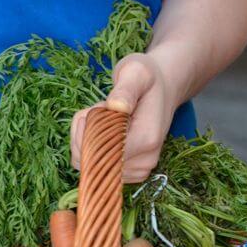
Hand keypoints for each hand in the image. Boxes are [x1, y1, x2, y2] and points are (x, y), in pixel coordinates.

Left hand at [71, 53, 175, 182]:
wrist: (163, 90)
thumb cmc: (146, 79)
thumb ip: (125, 89)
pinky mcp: (128, 174)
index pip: (103, 151)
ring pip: (88, 164)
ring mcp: (137, 171)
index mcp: (147, 139)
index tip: (96, 108)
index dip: (88, 131)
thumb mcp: (136, 72)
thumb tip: (116, 106)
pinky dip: (86, 147)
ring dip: (83, 138)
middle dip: (84, 133)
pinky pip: (92, 166)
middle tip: (100, 108)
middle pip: (93, 160)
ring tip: (102, 116)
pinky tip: (99, 128)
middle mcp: (144, 161)